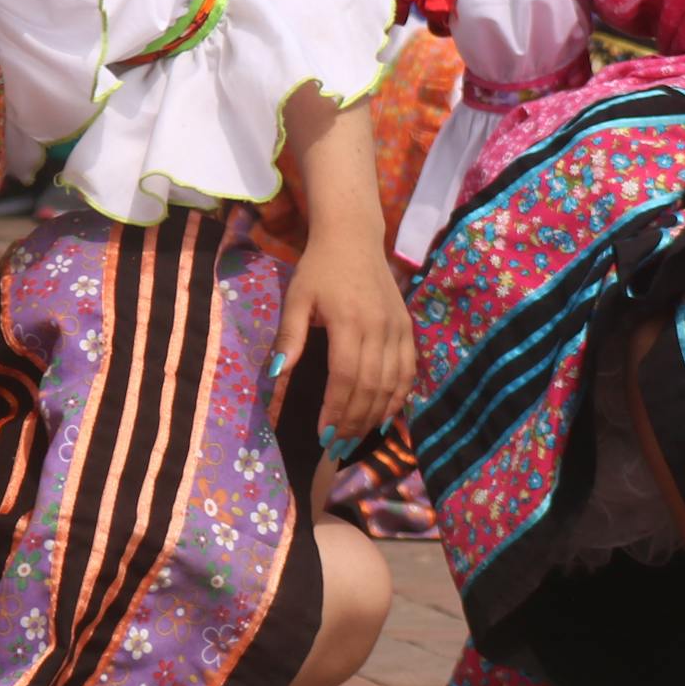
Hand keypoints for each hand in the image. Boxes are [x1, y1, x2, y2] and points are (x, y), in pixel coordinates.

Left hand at [278, 235, 414, 439]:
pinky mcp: (408, 329)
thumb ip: (289, 337)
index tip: (323, 435)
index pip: (346, 376)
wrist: (353, 238)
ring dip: (374, 416)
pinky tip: (384, 417)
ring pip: (392, 384)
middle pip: (371, 387)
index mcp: (350, 321)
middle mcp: (380, 328)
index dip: (336, 410)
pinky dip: (398, 399)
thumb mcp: (296, 298)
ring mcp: (398, 329)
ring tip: (355, 439)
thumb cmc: (319, 269)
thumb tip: (276, 375)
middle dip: (353, 421)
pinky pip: (408, 372)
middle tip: (337, 447)